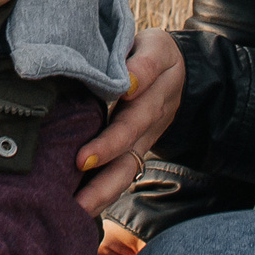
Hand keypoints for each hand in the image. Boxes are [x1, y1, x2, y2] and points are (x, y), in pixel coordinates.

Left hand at [73, 28, 184, 213]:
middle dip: (110, 147)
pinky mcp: (136, 151)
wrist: (177, 73)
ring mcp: (146, 136)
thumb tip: (127, 80)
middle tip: (81, 161)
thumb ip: (140, 59)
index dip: (137, 82)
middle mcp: (155, 111)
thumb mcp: (152, 44)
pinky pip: (121, 175)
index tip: (121, 91)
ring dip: (105, 188)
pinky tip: (77, 211)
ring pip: (129, 165)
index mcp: (159, 76)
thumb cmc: (149, 53)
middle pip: (135, 132)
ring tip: (78, 206)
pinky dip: (102, 195)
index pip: (147, 80)